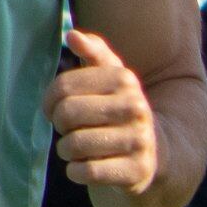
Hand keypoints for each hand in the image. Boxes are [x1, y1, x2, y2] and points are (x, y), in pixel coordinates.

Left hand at [47, 25, 159, 200]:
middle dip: (60, 126)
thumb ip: (94, 53)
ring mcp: (139, 141)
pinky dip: (76, 172)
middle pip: (67, 115)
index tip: (56, 109)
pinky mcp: (136, 171)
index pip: (63, 87)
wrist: (157, 153)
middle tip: (69, 130)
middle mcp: (136, 107)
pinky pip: (86, 171)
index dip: (50, 101)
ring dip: (67, 151)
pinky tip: (85, 167)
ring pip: (75, 145)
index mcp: (125, 80)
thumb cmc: (119, 111)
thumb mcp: (112, 79)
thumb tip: (73, 35)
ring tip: (76, 149)